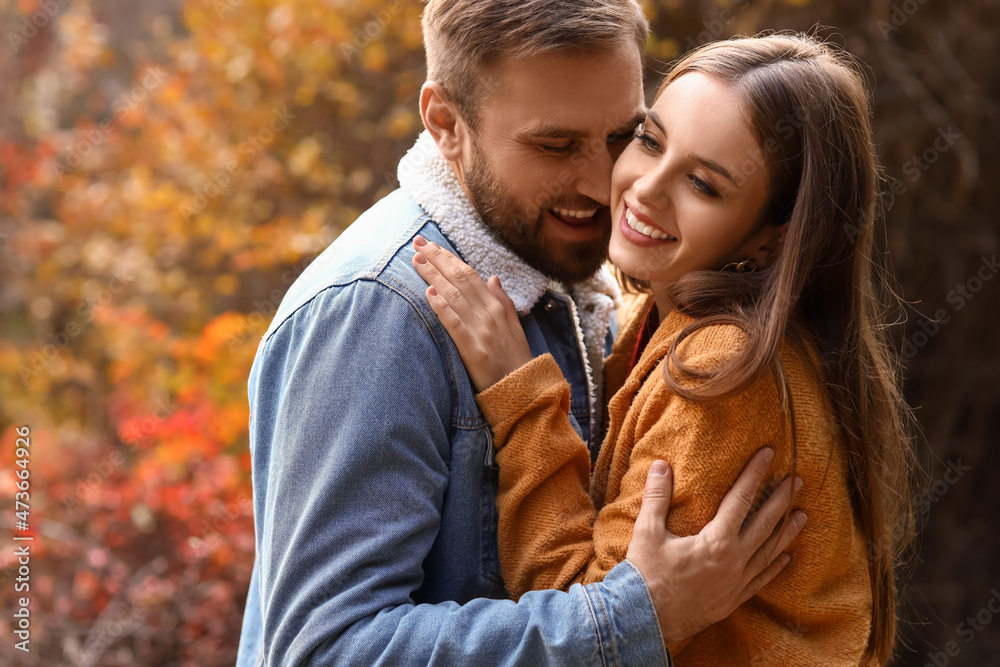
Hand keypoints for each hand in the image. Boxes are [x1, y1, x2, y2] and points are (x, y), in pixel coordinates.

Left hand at [412, 236, 532, 391]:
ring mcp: (481, 331)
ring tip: (417, 261)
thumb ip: (502, 300)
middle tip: (417, 243)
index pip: (469, 275)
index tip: (431, 245)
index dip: (449, 258)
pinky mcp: (473, 350)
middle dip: (437, 259)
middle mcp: (489, 314)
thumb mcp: (514, 325)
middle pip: (459, 280)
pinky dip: (442, 308)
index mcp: (496, 306)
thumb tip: (492, 277)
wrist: (523, 389)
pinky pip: (455, 325)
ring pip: (454, 297)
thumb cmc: (515, 357)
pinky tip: (429, 295)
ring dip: (434, 277)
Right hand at [626, 448, 805, 645]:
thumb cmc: (646, 575)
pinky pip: (761, 580)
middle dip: (781, 500)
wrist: (647, 620)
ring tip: (802, 516)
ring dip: (787, 532)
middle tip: (796, 481)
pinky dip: (774, 566)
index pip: (742, 498)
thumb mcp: (647, 532)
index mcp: (717, 540)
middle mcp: (735, 560)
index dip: (755, 474)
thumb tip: (662, 465)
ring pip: (769, 552)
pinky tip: (784, 557)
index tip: (768, 454)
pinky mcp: (733, 599)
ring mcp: (737, 582)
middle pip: (765, 524)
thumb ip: (657, 497)